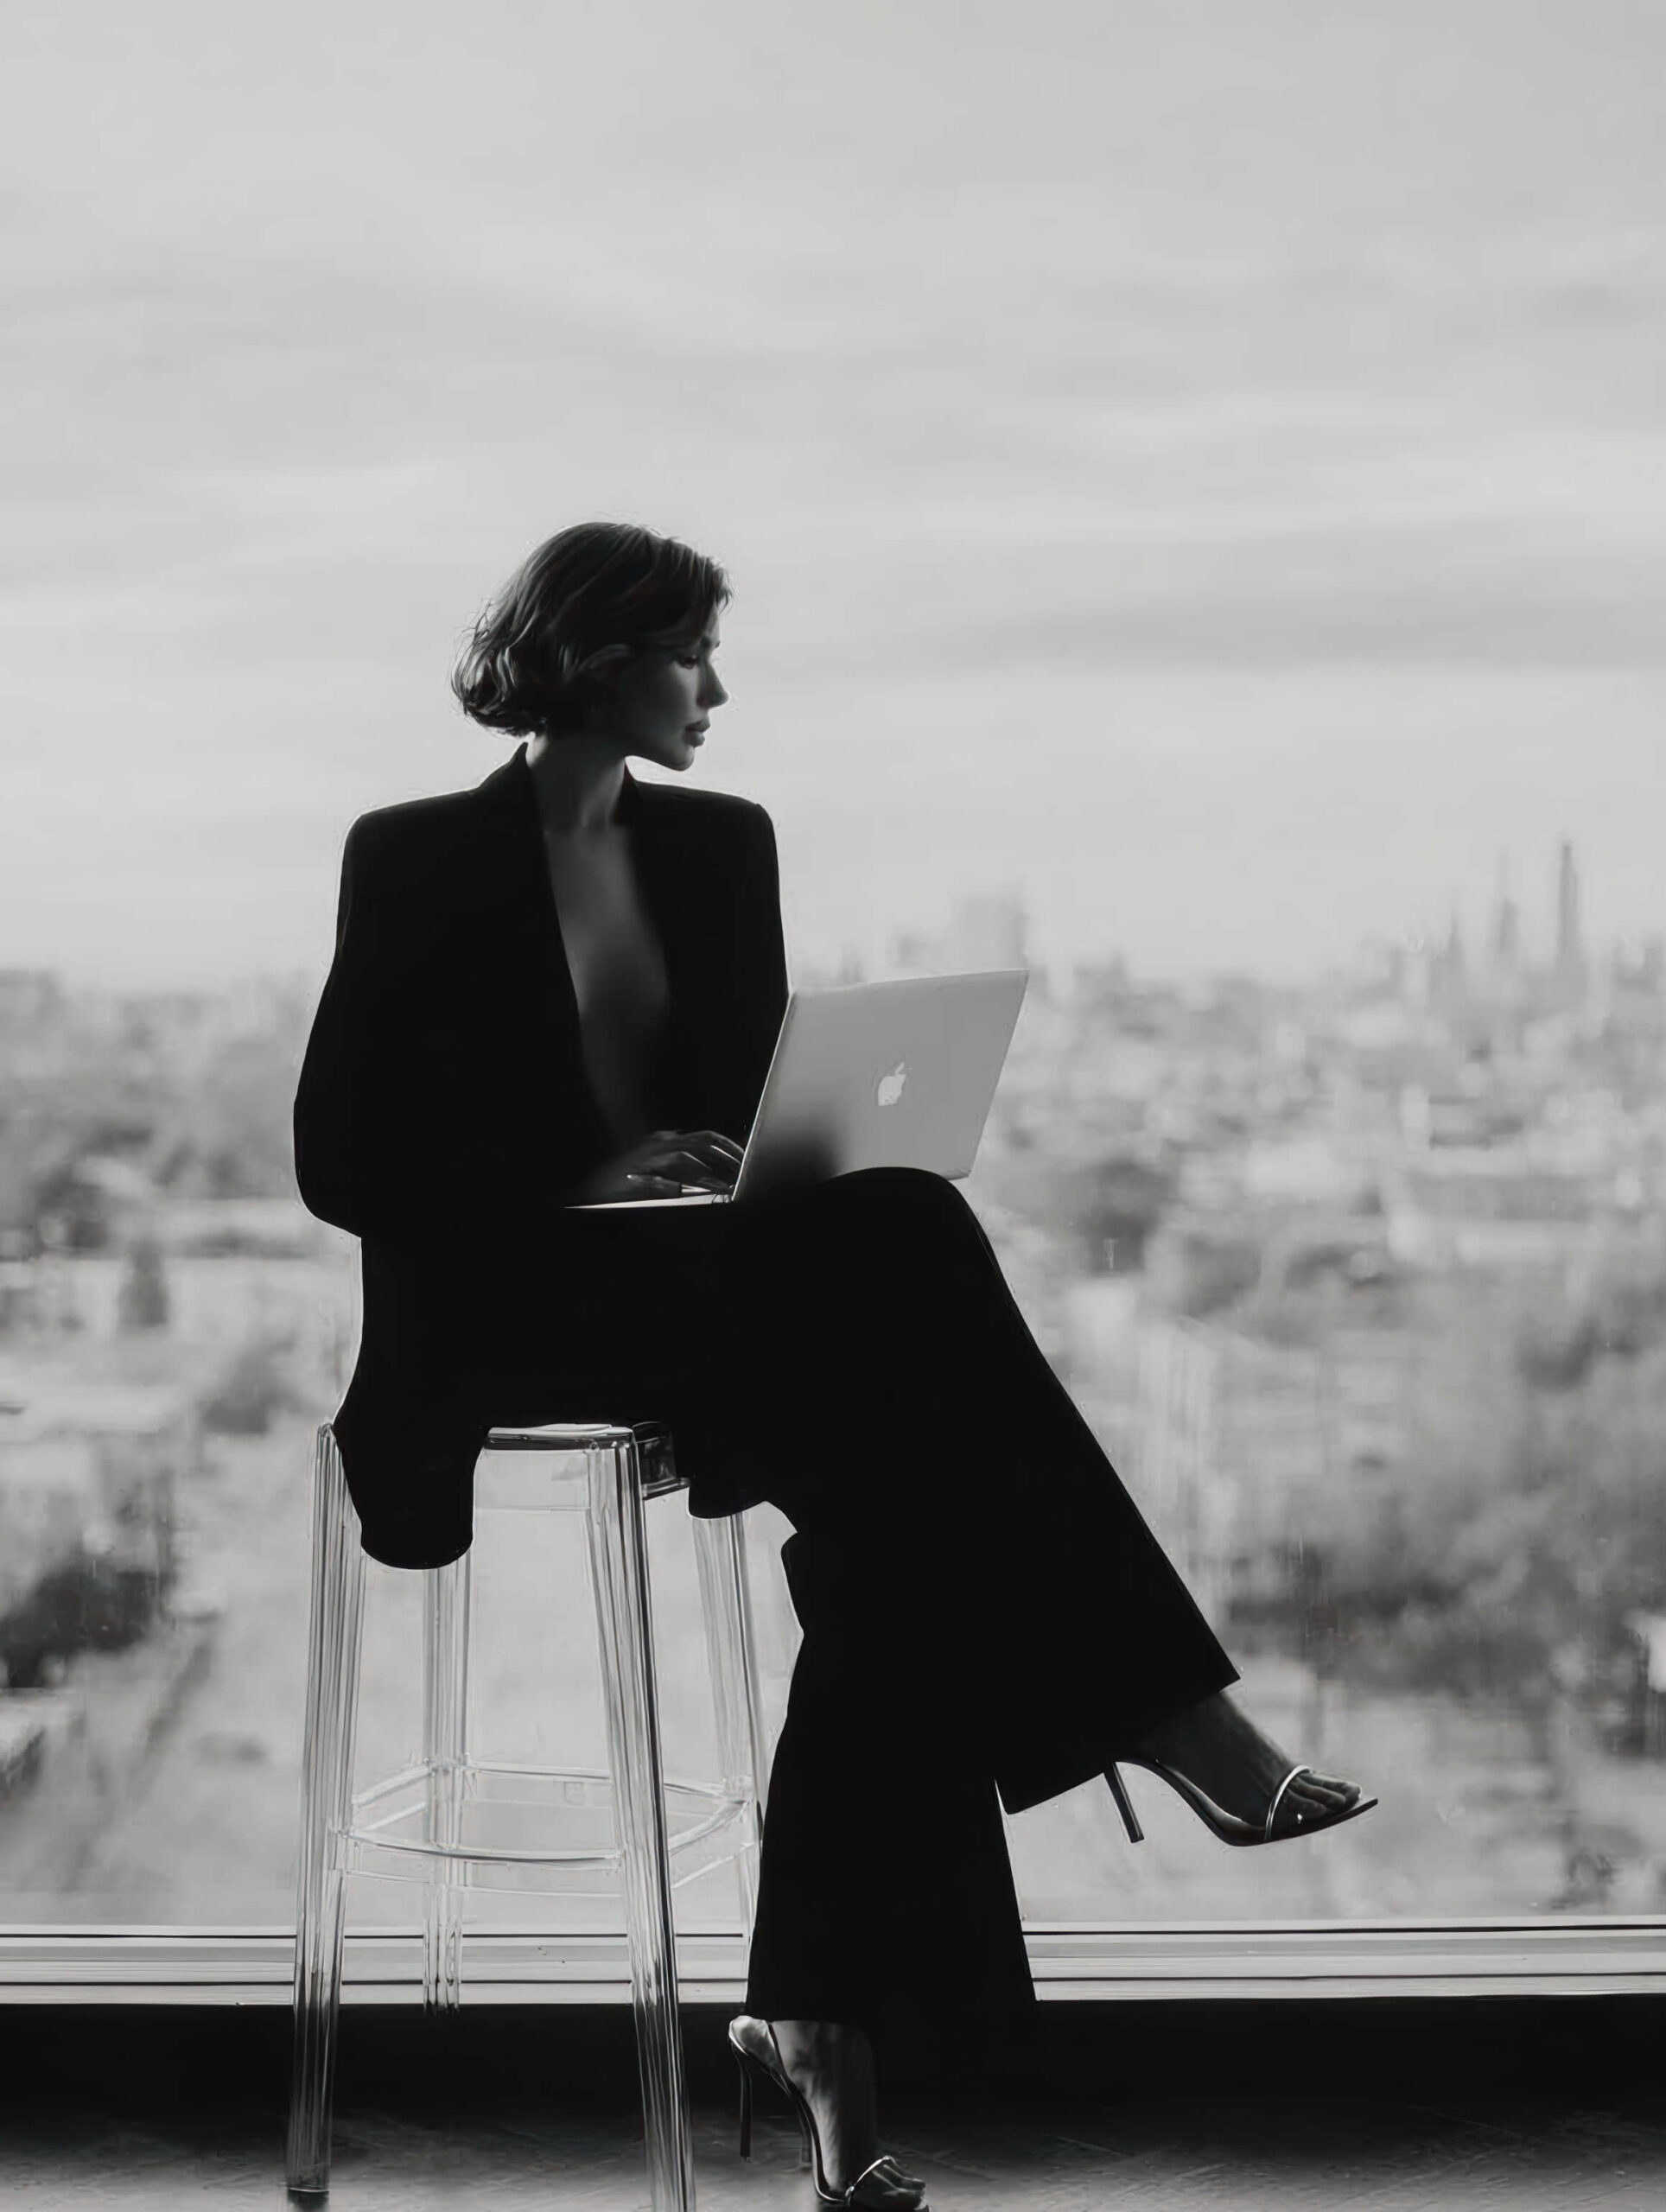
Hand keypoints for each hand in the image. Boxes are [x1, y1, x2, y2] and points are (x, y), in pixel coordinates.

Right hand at [570, 1128, 743, 1202]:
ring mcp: (645, 1161)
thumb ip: (690, 1164)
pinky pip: (655, 1181)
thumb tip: (723, 1169)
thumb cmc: (634, 1181)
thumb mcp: (664, 1168)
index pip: (707, 1138)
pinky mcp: (631, 1179)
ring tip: (722, 1188)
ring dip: (704, 1174)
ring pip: (680, 1160)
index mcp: (669, 1141)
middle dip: (725, 1159)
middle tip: (742, 1174)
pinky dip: (671, 1187)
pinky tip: (684, 1194)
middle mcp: (659, 1146)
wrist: (595, 1191)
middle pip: (700, 1144)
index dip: (730, 1147)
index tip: (747, 1160)